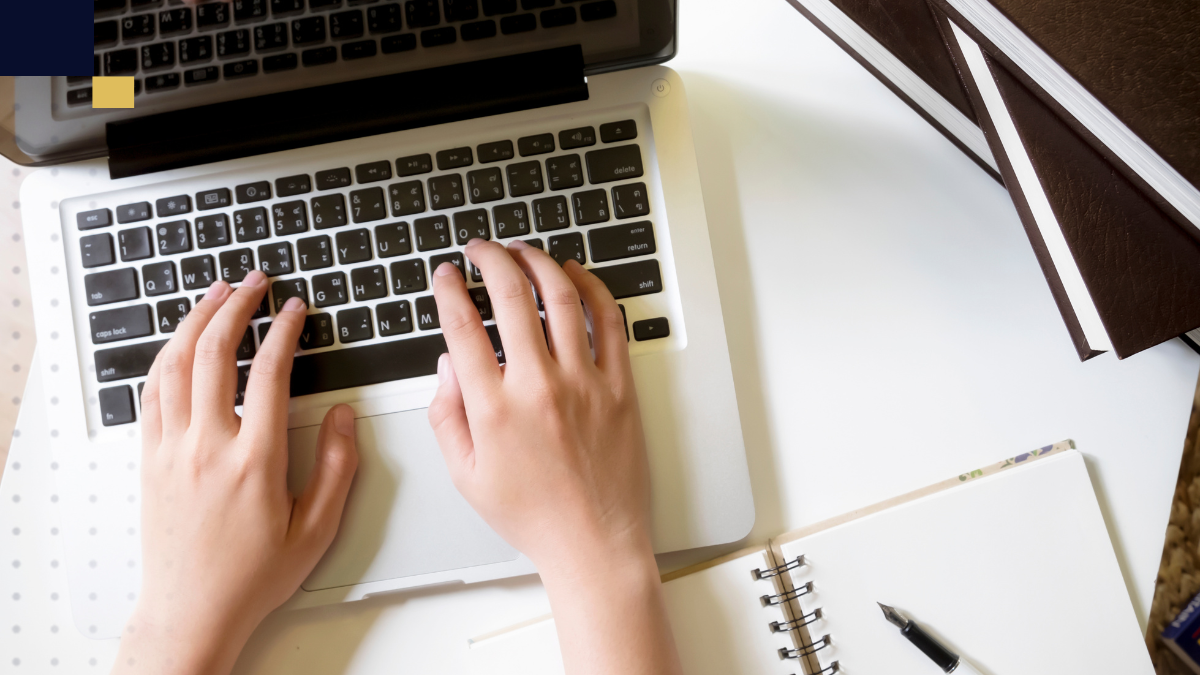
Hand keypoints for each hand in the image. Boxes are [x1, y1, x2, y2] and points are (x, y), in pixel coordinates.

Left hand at [111, 270, 358, 674]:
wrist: (192, 610)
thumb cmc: (252, 576)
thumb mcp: (315, 529)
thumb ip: (335, 468)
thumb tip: (341, 418)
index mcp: (253, 461)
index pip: (267, 374)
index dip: (283, 332)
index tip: (294, 311)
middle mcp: (207, 447)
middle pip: (212, 353)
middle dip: (235, 307)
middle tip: (254, 284)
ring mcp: (171, 450)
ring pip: (174, 365)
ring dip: (194, 321)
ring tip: (214, 294)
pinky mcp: (150, 460)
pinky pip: (151, 394)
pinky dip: (166, 358)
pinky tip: (179, 344)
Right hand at [429, 239, 648, 574]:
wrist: (593, 541)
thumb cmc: (533, 515)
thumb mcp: (466, 475)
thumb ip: (446, 416)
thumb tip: (448, 366)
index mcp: (494, 409)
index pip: (462, 327)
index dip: (449, 290)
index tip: (446, 275)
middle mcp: (539, 387)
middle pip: (512, 297)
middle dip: (491, 260)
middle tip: (481, 249)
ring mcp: (584, 382)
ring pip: (561, 298)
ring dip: (538, 263)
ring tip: (523, 251)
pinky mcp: (619, 386)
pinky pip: (609, 322)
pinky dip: (592, 289)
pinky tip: (576, 275)